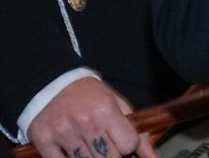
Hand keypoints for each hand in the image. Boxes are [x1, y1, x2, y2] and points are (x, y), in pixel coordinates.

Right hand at [24, 77, 156, 157]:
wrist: (54, 85)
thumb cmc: (91, 97)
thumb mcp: (118, 106)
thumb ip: (137, 134)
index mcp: (106, 110)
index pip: (128, 145)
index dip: (128, 146)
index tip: (122, 141)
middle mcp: (85, 123)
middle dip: (112, 155)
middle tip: (106, 145)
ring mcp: (63, 134)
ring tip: (90, 145)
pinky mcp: (44, 142)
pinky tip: (73, 151)